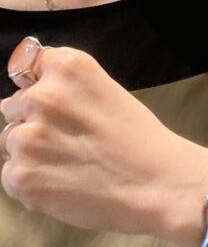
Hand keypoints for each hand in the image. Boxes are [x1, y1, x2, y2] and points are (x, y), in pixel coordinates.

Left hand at [0, 43, 207, 243]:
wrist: (153, 183)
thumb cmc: (137, 137)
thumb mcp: (107, 91)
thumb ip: (66, 88)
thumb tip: (23, 95)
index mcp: (68, 67)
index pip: (28, 63)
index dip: (39, 82)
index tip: (53, 98)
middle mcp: (42, 96)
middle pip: (15, 105)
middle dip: (33, 119)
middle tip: (70, 137)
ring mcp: (26, 137)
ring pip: (12, 141)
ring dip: (32, 150)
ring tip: (70, 161)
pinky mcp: (19, 175)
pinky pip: (12, 172)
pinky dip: (32, 178)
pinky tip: (63, 180)